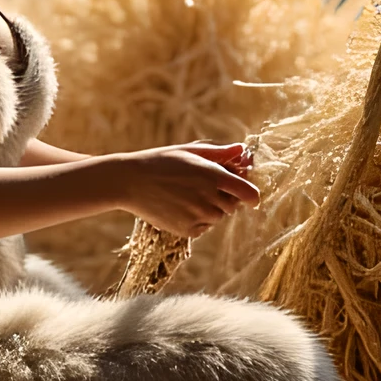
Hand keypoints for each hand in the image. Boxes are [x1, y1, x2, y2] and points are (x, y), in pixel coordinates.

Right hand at [115, 142, 259, 239]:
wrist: (130, 182)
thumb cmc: (160, 162)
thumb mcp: (189, 152)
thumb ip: (219, 154)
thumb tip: (243, 150)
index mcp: (213, 175)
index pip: (248, 193)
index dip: (251, 195)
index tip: (249, 197)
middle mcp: (209, 197)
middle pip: (232, 206)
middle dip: (224, 198)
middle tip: (202, 188)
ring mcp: (198, 215)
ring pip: (217, 217)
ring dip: (210, 209)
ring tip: (186, 195)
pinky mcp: (187, 230)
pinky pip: (203, 228)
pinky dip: (197, 221)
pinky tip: (180, 207)